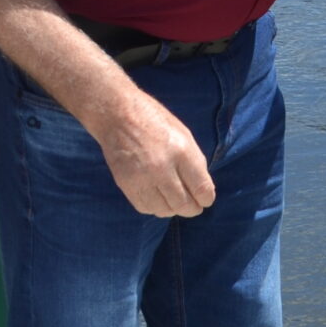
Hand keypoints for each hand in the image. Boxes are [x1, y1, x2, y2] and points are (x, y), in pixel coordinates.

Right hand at [93, 94, 215, 217]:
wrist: (119, 116)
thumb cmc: (155, 122)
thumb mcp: (184, 135)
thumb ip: (194, 163)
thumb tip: (202, 191)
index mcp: (182, 151)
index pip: (201, 189)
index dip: (206, 199)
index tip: (205, 200)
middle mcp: (162, 167)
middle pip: (183, 205)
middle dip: (192, 209)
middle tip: (193, 207)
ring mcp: (142, 178)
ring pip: (164, 210)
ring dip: (173, 209)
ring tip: (175, 202)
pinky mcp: (126, 184)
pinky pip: (145, 207)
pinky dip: (155, 208)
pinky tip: (159, 199)